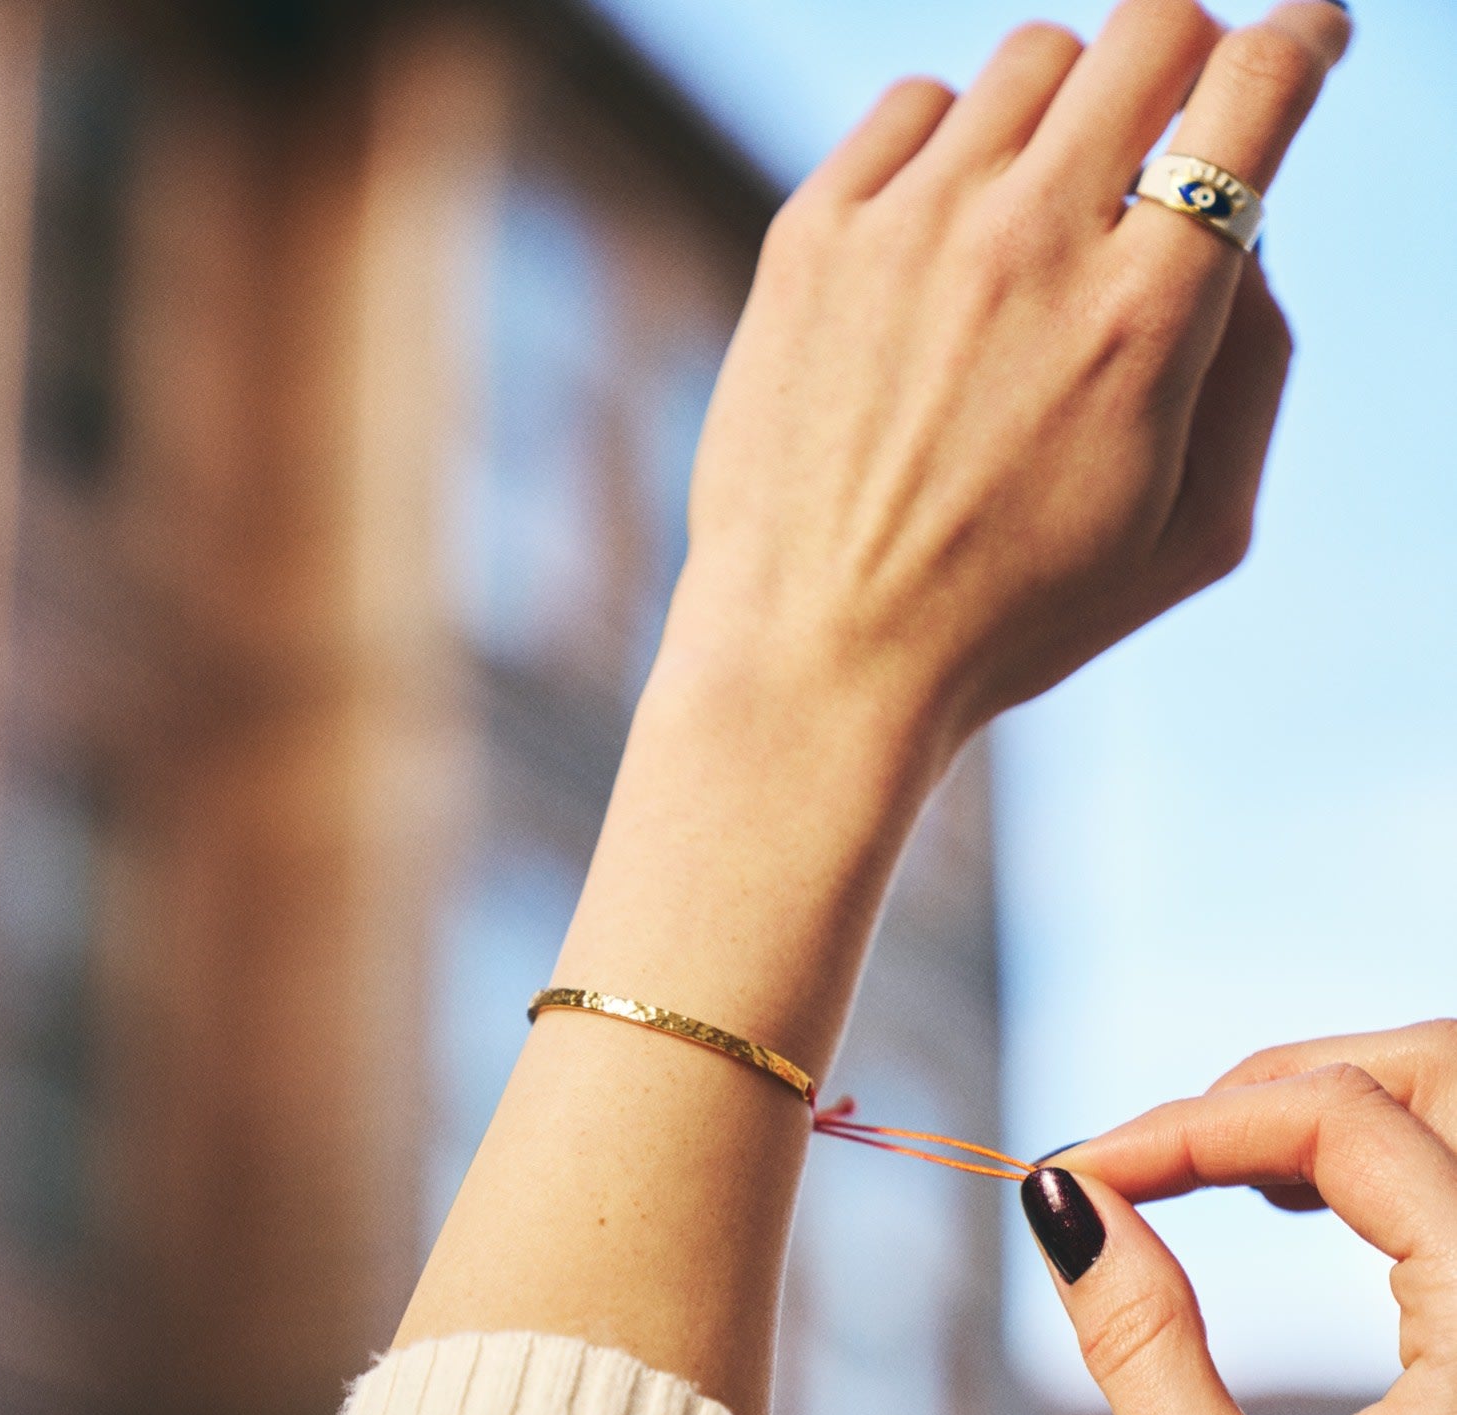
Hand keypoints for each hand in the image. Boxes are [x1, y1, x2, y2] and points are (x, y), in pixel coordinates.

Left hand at [664, 0, 1349, 765]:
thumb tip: (1246, 226)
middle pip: (1149, 28)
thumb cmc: (1015, 612)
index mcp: (1144, 319)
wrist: (820, 654)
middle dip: (1184, 59)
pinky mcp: (811, 238)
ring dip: (1064, 114)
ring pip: (1030, 62)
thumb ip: (1256, 365)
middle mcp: (1028, 243)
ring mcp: (908, 229)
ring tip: (1041, 211)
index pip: (1254, 90)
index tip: (1300, 43)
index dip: (1299, 44)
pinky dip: (951, 143)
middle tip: (1166, 125)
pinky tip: (945, 231)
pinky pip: (912, 108)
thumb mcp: (1192, 534)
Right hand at [1030, 1021, 1456, 1414]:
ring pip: (1446, 1121)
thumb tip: (1057, 1194)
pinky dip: (1365, 1168)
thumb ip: (1139, 1335)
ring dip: (1321, 1113)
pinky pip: (1453, 1191)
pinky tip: (1289, 1199)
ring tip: (1199, 1164)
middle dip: (1275, 1084)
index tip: (1079, 1165)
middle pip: (1435, 1079)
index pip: (1349, 1114)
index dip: (1192, 1119)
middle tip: (1150, 1150)